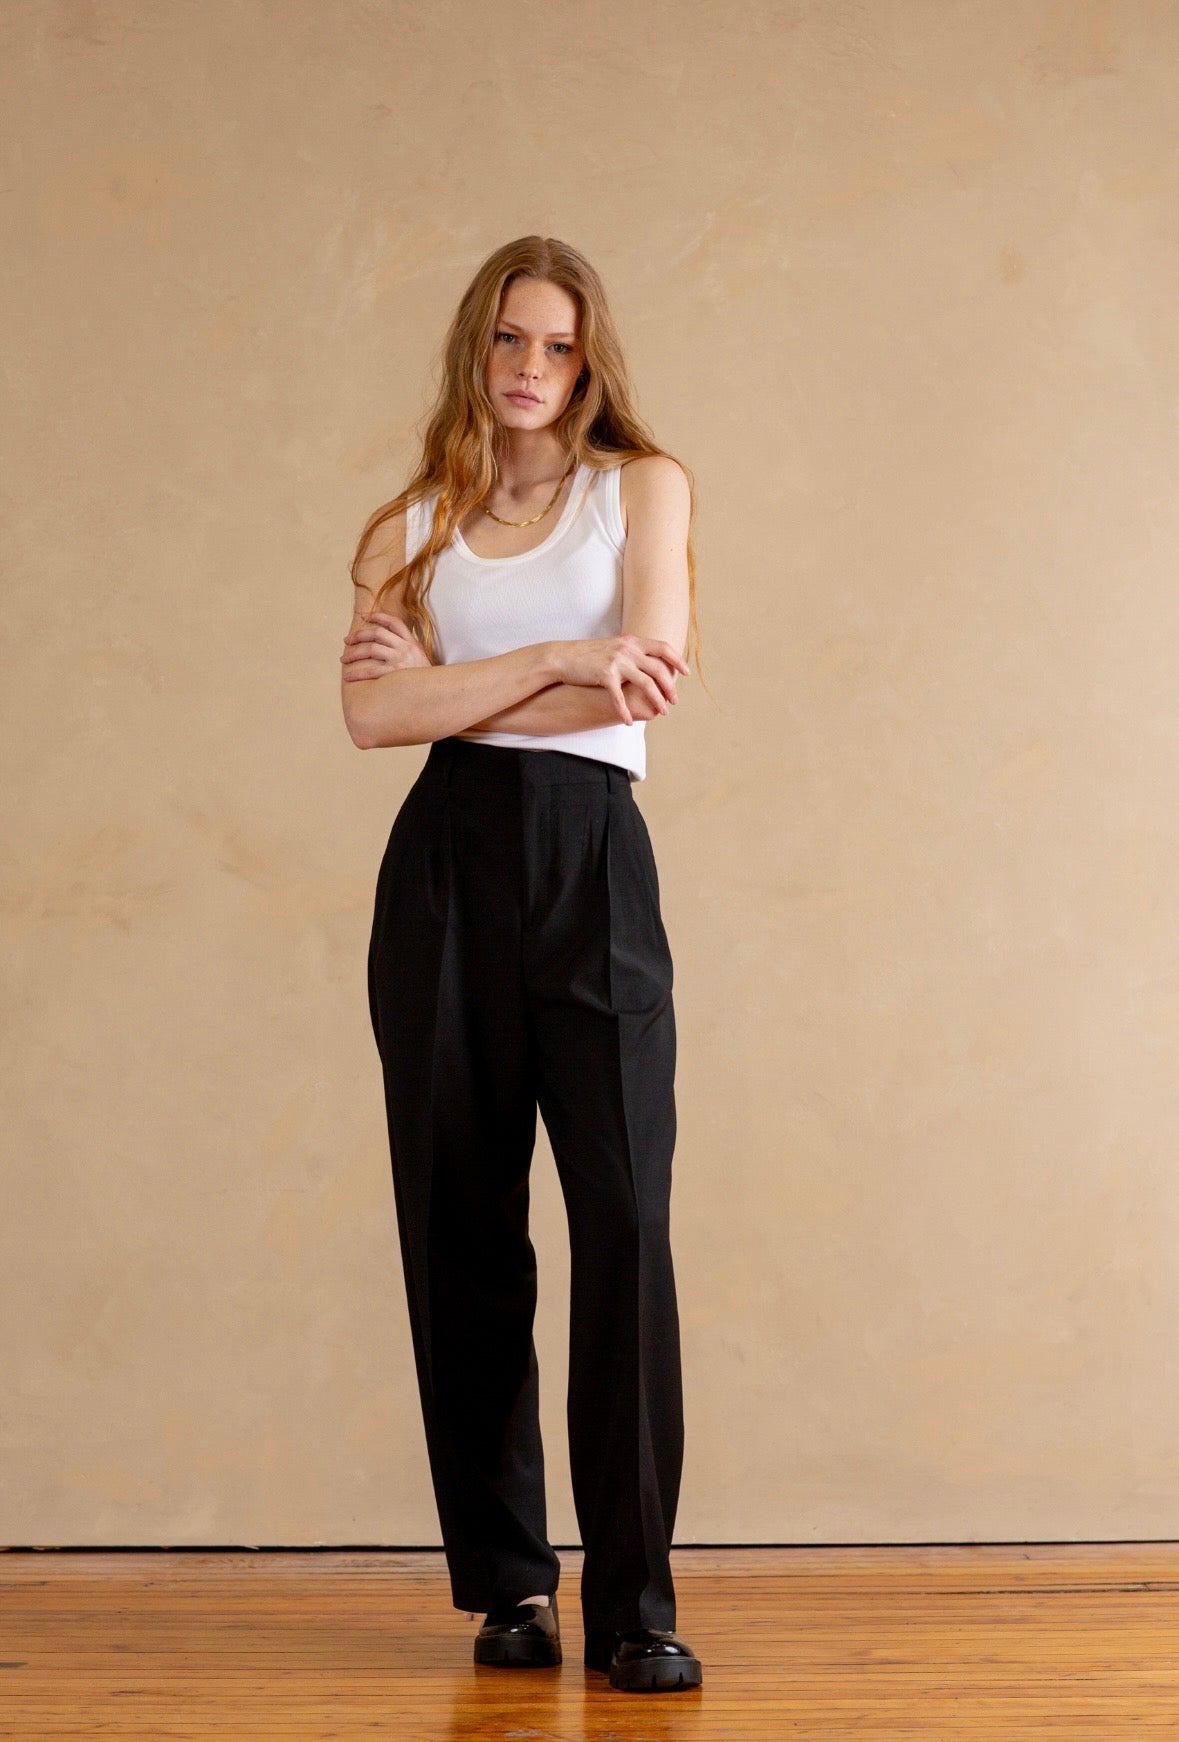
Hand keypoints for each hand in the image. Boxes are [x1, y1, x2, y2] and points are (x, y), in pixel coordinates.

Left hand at [341, 612, 430, 680]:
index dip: (378, 616)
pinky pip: (371, 671)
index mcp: (412, 642)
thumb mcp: (421, 658)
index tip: (364, 617)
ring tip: (343, 659)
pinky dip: (357, 674)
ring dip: (354, 653)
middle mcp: (406, 648)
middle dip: (359, 635)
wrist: (437, 693)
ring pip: (371, 649)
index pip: (394, 622)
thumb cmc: (426, 679)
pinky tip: (348, 677)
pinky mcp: (395, 675)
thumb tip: (390, 645)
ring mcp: (400, 660)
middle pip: (377, 634)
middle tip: (347, 640)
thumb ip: (408, 649)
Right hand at [548, 635, 688, 724]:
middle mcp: (627, 649)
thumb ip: (631, 652)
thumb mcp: (614, 647)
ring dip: (657, 700)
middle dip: (670, 687)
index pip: (663, 648)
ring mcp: (617, 661)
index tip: (687, 673)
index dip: (677, 660)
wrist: (562, 657)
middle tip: (674, 701)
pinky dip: (626, 711)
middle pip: (659, 669)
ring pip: (646, 683)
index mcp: (632, 641)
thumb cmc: (588, 655)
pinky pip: (620, 697)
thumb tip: (649, 663)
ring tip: (662, 712)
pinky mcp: (605, 675)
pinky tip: (630, 722)